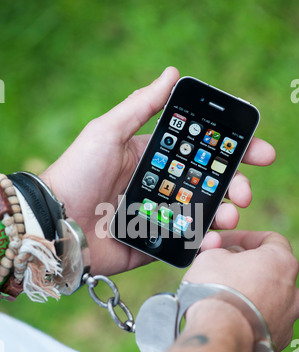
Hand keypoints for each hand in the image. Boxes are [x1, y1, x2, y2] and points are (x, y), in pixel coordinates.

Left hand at [40, 67, 275, 274]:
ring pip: (203, 215)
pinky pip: (185, 243)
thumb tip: (172, 73)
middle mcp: (161, 188)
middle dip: (235, 186)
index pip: (200, 154)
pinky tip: (212, 239)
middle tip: (245, 190)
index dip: (231, 152)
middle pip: (209, 186)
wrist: (55, 221)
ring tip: (231, 215)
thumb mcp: (109, 131)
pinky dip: (203, 243)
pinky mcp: (154, 243)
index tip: (259, 152)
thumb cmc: (78, 171)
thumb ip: (142, 105)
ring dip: (225, 214)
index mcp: (154, 160)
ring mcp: (159, 217)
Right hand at [184, 231, 298, 351]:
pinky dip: (249, 318)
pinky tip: (228, 319)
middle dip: (246, 267)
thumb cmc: (216, 290)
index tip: (226, 242)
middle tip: (221, 269)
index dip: (245, 237)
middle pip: (270, 270)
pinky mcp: (278, 341)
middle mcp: (292, 290)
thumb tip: (226, 256)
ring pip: (269, 299)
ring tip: (222, 297)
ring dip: (249, 294)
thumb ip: (223, 252)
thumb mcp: (211, 256)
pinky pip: (263, 322)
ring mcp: (288, 319)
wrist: (220, 338)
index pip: (271, 239)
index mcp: (281, 261)